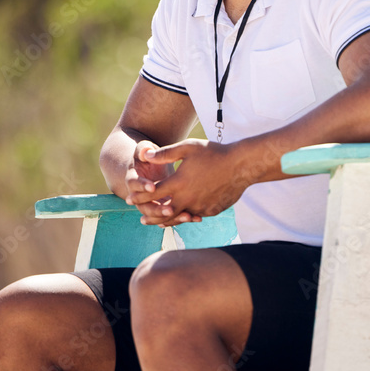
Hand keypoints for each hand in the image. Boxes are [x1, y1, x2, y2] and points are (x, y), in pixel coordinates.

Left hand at [130, 139, 255, 226]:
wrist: (241, 165)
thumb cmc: (214, 153)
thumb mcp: (188, 148)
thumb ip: (165, 153)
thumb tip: (146, 155)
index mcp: (178, 183)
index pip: (151, 194)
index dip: (138, 197)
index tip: (129, 199)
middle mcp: (187, 198)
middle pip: (162, 213)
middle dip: (150, 215)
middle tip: (141, 219)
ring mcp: (200, 207)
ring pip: (178, 218)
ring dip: (166, 221)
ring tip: (158, 222)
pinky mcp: (211, 211)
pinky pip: (194, 216)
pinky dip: (186, 217)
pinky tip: (183, 215)